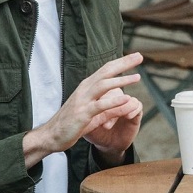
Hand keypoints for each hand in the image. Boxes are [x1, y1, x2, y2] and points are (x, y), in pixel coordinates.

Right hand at [25, 53, 143, 167]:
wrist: (52, 136)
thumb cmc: (73, 122)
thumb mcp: (95, 112)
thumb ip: (111, 105)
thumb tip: (128, 101)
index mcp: (87, 87)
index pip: (106, 70)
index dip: (121, 62)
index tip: (136, 55)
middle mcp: (84, 90)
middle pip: (106, 72)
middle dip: (123, 63)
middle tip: (140, 56)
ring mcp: (83, 101)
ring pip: (103, 86)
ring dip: (121, 80)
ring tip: (137, 77)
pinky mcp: (83, 114)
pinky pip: (100, 105)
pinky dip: (113, 101)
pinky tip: (126, 98)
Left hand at [84, 86, 142, 166]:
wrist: (108, 146)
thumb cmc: (96, 134)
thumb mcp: (88, 124)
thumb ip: (86, 113)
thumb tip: (83, 104)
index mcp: (101, 98)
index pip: (101, 89)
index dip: (98, 99)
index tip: (92, 112)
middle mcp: (114, 99)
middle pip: (115, 91)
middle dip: (109, 103)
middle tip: (101, 120)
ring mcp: (125, 105)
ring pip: (127, 98)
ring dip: (120, 109)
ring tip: (108, 125)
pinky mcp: (136, 113)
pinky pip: (138, 105)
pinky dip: (133, 109)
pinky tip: (127, 117)